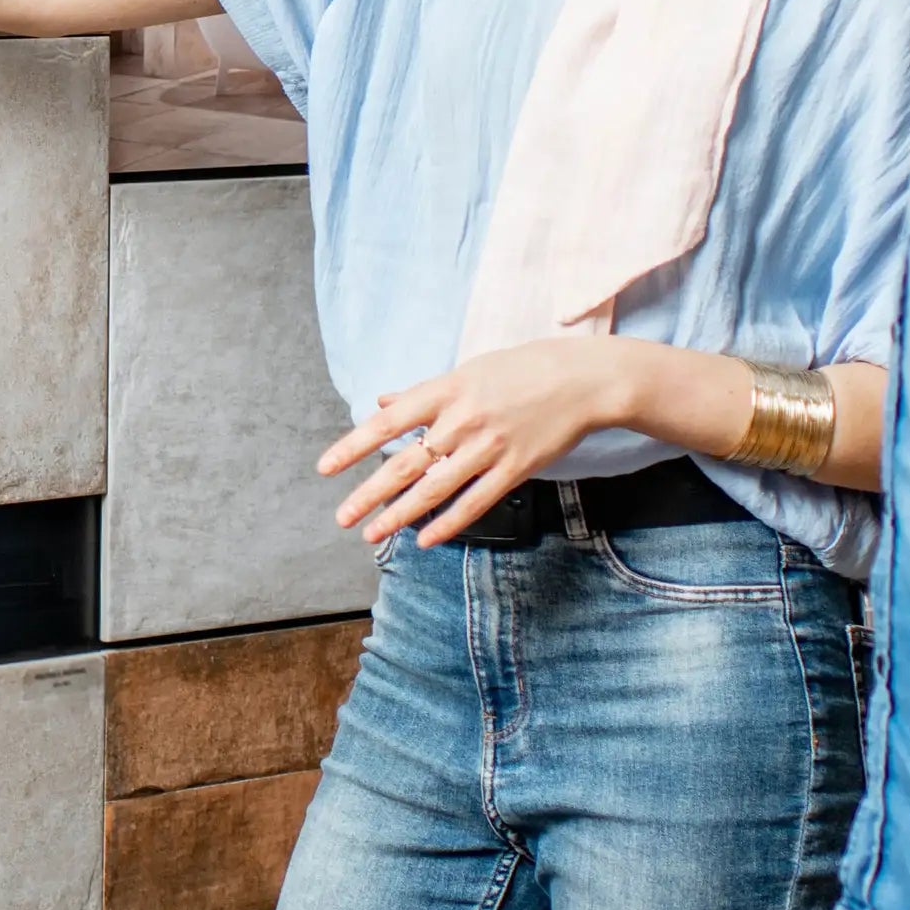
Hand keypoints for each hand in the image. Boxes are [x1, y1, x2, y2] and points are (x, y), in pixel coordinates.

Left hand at [317, 339, 638, 546]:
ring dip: (399, 515)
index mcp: (446, 389)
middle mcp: (463, 419)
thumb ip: (423, 393)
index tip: (326, 468)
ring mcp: (489, 446)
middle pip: (405, 462)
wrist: (583, 380)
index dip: (353, 445)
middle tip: (343, 517)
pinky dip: (448, 523)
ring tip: (372, 534)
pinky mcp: (515, 468)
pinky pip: (475, 502)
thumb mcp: (468, 370)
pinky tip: (425, 539)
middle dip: (369, 494)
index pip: (389, 421)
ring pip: (435, 488)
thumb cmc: (522, 370)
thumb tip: (383, 401)